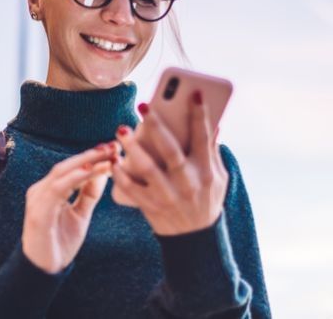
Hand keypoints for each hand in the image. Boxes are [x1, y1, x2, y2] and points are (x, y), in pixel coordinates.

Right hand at [21, 143, 114, 272]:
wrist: (44, 271)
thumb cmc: (60, 242)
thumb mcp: (80, 215)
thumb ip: (89, 194)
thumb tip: (103, 171)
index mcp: (50, 190)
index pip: (72, 167)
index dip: (93, 157)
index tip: (114, 149)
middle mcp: (41, 190)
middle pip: (68, 165)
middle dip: (92, 154)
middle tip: (113, 146)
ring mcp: (37, 200)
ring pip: (62, 172)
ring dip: (86, 162)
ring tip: (107, 155)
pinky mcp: (38, 212)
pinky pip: (58, 189)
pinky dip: (75, 178)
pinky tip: (91, 171)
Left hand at [111, 91, 227, 235]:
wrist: (196, 240)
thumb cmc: (208, 200)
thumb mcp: (219, 178)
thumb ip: (213, 151)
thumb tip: (216, 123)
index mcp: (206, 171)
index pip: (204, 138)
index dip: (200, 114)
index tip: (194, 93)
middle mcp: (188, 183)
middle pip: (171, 150)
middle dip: (158, 126)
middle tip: (144, 105)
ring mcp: (168, 196)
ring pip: (148, 168)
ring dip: (133, 147)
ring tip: (122, 128)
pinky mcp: (151, 207)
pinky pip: (131, 189)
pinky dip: (120, 174)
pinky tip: (113, 159)